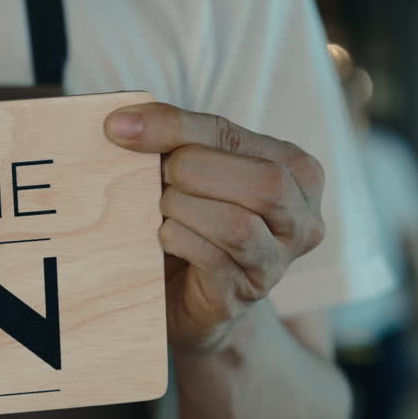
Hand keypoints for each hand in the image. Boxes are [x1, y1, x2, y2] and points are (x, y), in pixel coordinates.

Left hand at [105, 103, 324, 350]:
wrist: (182, 295)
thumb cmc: (190, 220)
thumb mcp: (189, 170)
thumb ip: (169, 138)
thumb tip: (121, 123)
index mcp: (295, 170)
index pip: (232, 134)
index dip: (172, 127)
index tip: (118, 128)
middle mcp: (300, 217)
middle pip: (261, 180)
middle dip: (192, 173)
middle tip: (158, 182)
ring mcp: (275, 261)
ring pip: (237, 224)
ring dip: (183, 210)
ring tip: (161, 211)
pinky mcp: (241, 293)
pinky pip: (213, 259)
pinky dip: (178, 240)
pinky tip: (162, 238)